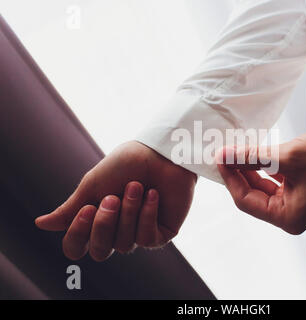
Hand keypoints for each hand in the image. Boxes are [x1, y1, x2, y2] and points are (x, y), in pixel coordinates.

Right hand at [35, 141, 196, 260]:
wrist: (160, 153)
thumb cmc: (126, 165)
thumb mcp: (93, 185)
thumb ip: (70, 209)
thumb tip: (40, 224)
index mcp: (95, 221)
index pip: (76, 247)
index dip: (78, 234)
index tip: (87, 208)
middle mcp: (116, 232)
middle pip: (101, 252)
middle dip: (105, 224)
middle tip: (113, 197)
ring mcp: (138, 234)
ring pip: (125, 244)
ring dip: (129, 211)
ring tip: (137, 186)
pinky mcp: (160, 234)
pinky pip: (147, 239)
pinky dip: (147, 214)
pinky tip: (153, 194)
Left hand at [216, 127, 305, 234]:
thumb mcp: (287, 156)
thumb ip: (251, 157)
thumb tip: (223, 155)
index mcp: (287, 217)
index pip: (245, 200)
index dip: (230, 177)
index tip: (219, 156)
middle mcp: (290, 215)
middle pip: (252, 195)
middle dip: (238, 172)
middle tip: (225, 151)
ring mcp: (297, 203)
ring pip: (262, 187)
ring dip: (250, 169)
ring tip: (238, 150)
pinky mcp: (302, 190)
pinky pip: (275, 181)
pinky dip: (264, 167)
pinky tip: (257, 153)